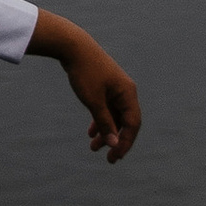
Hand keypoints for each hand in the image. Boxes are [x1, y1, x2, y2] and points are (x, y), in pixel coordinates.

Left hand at [30, 11, 141, 162]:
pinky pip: (107, 109)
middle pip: (125, 122)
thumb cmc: (85, 72)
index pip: (132, 125)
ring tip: (93, 148)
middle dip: (116, 141)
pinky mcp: (105, 86)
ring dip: (106, 132)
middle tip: (108, 159)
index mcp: (128, 93)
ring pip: (114, 117)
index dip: (125, 143)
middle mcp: (125, 91)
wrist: (73, 46)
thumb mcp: (94, 101)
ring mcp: (115, 89)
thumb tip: (114, 144)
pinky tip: (90, 133)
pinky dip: (100, 121)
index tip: (114, 157)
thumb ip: (104, 123)